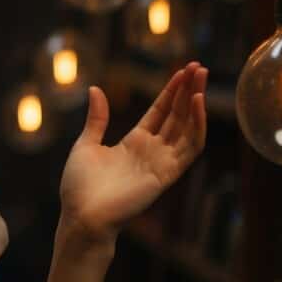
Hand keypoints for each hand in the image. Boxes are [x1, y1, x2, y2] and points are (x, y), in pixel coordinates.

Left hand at [59, 62, 208, 246]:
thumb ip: (97, 119)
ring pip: (187, 128)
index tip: (183, 70)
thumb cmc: (79, 186)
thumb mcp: (86, 144)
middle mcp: (152, 151)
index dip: (172, 92)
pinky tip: (197, 104)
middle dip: (189, 91)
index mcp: (134, 142)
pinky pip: (189, 148)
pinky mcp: (166, 174)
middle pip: (177, 116)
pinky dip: (197, 126)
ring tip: (201, 79)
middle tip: (200, 67)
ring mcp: (161, 162)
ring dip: (196, 104)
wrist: (81, 215)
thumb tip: (96, 89)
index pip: (160, 112)